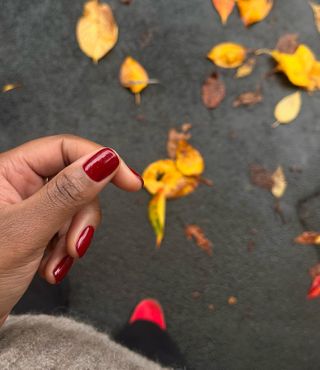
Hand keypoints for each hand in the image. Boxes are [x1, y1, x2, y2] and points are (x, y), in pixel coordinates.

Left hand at [0, 135, 142, 323]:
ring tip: (55, 265)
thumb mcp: (27, 230)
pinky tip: (51, 268)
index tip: (131, 183)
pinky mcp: (38, 227)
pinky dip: (66, 250)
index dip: (102, 160)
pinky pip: (69, 228)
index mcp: (8, 170)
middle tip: (76, 245)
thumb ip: (67, 194)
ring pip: (76, 208)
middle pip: (76, 182)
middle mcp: (20, 183)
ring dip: (73, 239)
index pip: (65, 148)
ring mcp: (31, 206)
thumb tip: (106, 161)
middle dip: (81, 217)